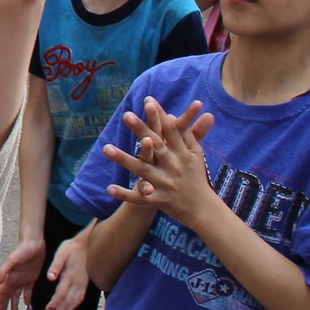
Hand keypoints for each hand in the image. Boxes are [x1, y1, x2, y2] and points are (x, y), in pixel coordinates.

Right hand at [0, 235, 45, 309]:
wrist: (34, 243)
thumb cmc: (23, 250)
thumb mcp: (13, 259)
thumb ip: (4, 270)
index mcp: (9, 278)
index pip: (3, 295)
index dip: (0, 304)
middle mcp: (15, 281)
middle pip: (8, 297)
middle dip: (5, 308)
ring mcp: (23, 280)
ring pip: (17, 296)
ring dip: (15, 305)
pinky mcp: (31, 278)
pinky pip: (28, 291)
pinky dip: (27, 298)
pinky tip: (27, 305)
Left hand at [43, 234, 93, 309]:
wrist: (87, 245)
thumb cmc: (72, 248)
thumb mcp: (61, 253)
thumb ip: (56, 265)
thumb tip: (50, 277)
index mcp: (70, 275)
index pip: (61, 293)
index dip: (55, 303)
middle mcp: (77, 282)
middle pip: (68, 301)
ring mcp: (82, 284)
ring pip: (75, 302)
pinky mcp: (85, 285)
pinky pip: (79, 299)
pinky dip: (73, 307)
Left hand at [100, 96, 217, 220]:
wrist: (203, 209)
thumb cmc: (197, 178)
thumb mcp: (196, 155)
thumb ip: (187, 134)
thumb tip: (173, 115)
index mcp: (183, 153)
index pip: (170, 130)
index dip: (159, 115)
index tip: (148, 100)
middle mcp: (174, 166)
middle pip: (155, 145)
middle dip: (141, 129)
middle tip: (126, 115)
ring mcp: (165, 183)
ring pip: (141, 169)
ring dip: (123, 159)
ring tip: (106, 148)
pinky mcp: (158, 199)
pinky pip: (139, 197)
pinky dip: (125, 194)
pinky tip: (109, 188)